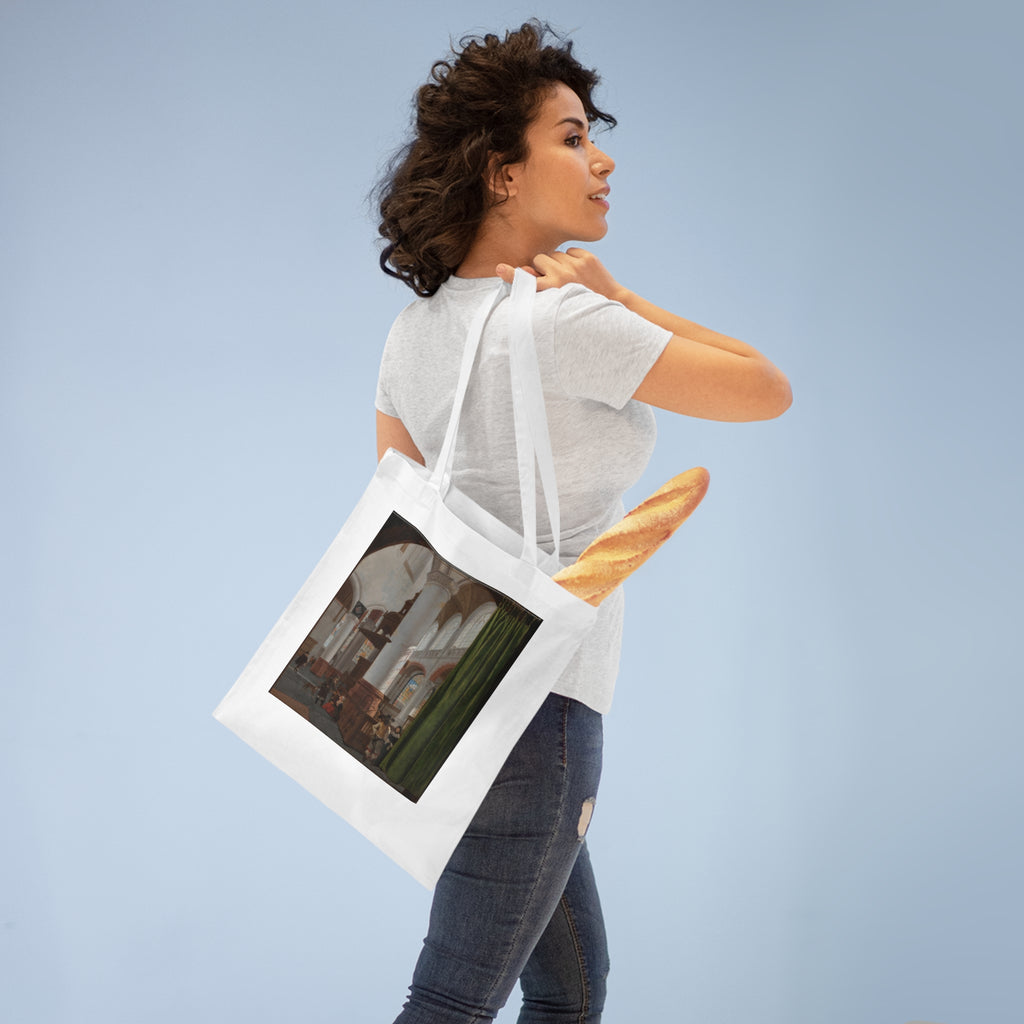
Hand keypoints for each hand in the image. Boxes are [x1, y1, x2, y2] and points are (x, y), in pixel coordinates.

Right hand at [496, 248, 627, 302]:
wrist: (610, 300)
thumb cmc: (579, 303)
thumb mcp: (558, 300)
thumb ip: (540, 285)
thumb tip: (523, 271)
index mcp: (553, 290)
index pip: (528, 281)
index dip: (512, 275)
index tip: (499, 269)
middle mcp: (563, 277)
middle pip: (539, 259)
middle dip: (543, 266)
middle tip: (554, 279)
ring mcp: (576, 266)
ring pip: (554, 254)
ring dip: (557, 262)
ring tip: (568, 277)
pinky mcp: (587, 257)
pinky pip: (569, 250)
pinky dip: (572, 258)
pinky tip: (580, 271)